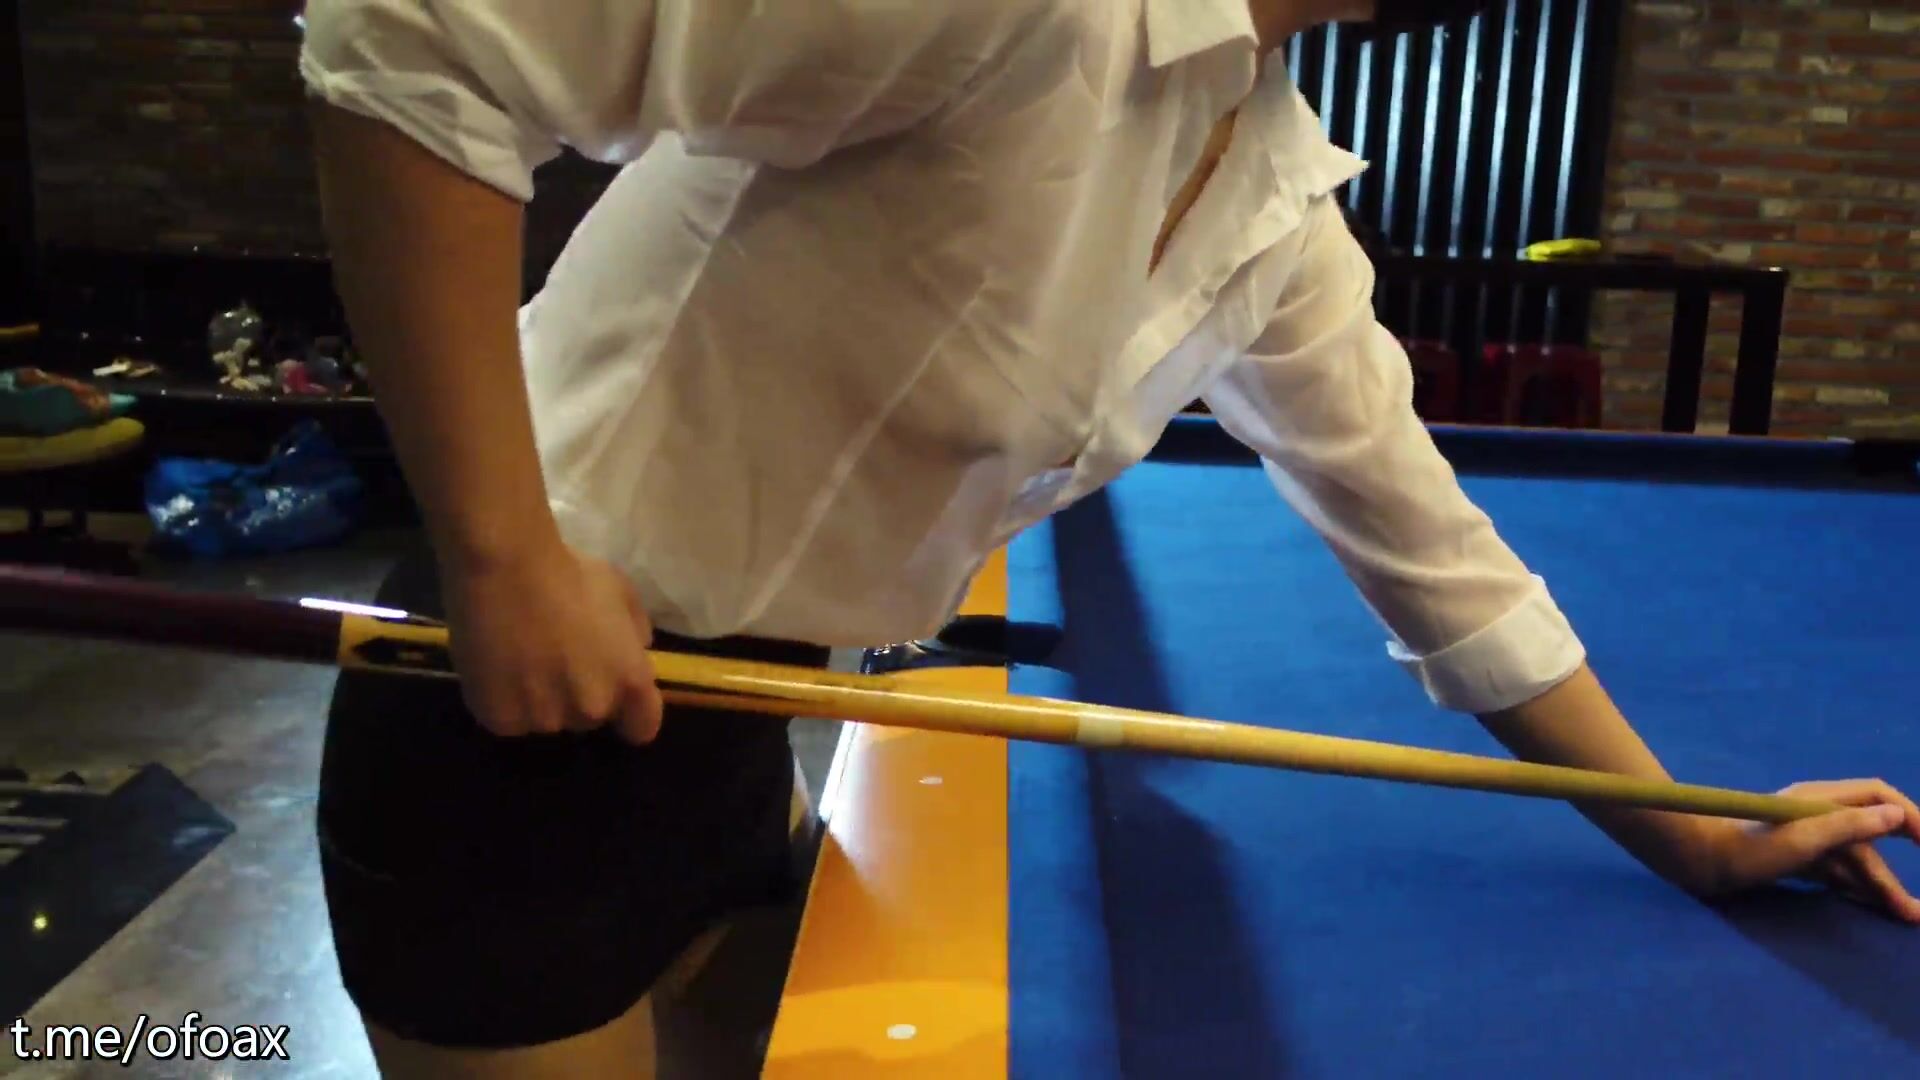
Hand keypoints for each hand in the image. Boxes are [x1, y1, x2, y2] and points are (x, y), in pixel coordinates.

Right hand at [440, 535, 663, 743]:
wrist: (506, 567)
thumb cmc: (569, 572)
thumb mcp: (621, 593)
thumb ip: (635, 629)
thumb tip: (636, 649)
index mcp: (630, 681)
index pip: (641, 727)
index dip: (628, 714)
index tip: (612, 697)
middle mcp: (593, 709)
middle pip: (589, 718)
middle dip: (578, 696)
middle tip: (556, 662)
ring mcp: (546, 719)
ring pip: (547, 720)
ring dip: (540, 700)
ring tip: (521, 662)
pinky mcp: (503, 720)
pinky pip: (509, 719)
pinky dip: (503, 701)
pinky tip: (496, 669)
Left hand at [1693, 779, 1919, 922]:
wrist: (1697, 861)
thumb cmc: (1746, 848)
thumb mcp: (1802, 839)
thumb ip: (1848, 826)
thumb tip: (1895, 817)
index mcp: (1820, 800)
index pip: (1878, 797)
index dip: (1909, 816)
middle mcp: (1816, 815)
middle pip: (1870, 838)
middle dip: (1895, 870)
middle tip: (1916, 908)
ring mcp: (1805, 838)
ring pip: (1854, 860)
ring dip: (1880, 886)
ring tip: (1906, 916)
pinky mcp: (1794, 859)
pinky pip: (1835, 873)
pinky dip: (1856, 888)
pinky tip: (1873, 905)